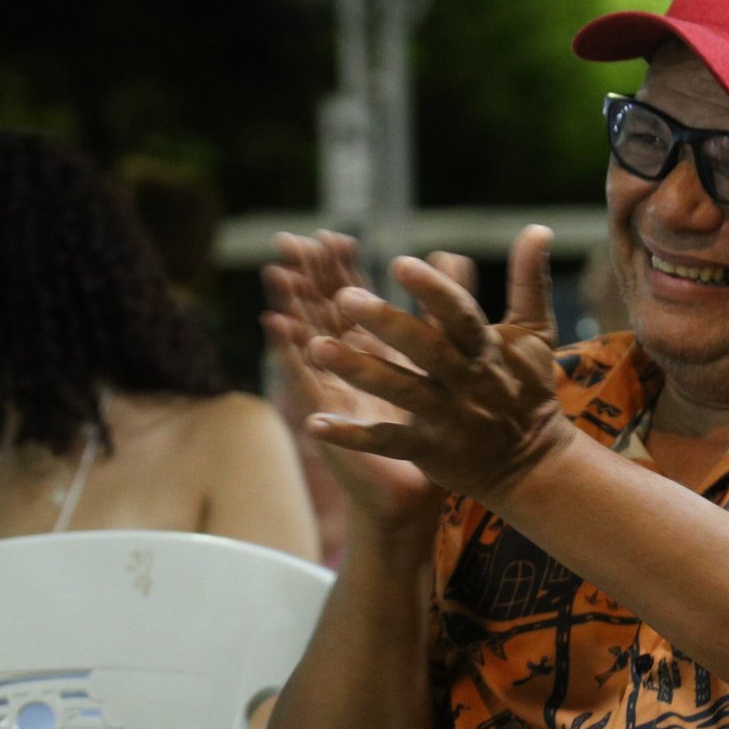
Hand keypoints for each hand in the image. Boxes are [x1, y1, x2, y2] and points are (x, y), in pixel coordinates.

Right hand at [262, 230, 461, 525]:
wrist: (424, 494)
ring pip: (307, 342)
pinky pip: (305, 384)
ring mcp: (334, 395)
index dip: (340, 270)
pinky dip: (289, 354)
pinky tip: (276, 327)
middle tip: (293, 240)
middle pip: (322, 313)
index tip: (333, 235)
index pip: (351, 303)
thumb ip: (450, 308)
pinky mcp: (330, 421)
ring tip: (278, 272)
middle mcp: (348, 370)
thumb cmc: (438, 430)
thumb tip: (452, 257)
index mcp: (375, 354)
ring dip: (290, 306)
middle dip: (307, 277)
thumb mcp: (447, 362)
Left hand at [300, 224, 576, 506]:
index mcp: (487, 349)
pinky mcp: (430, 451)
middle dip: (388, 324)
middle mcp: (467, 381)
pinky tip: (315, 424)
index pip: (461, 315)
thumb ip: (529, 280)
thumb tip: (539, 227)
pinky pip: (388, 442)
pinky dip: (353, 436)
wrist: (532, 463)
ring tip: (316, 347)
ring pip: (402, 390)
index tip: (401, 263)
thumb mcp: (535, 333)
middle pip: (426, 350)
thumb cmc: (527, 388)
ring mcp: (448, 417)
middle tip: (345, 297)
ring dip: (360, 370)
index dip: (434, 291)